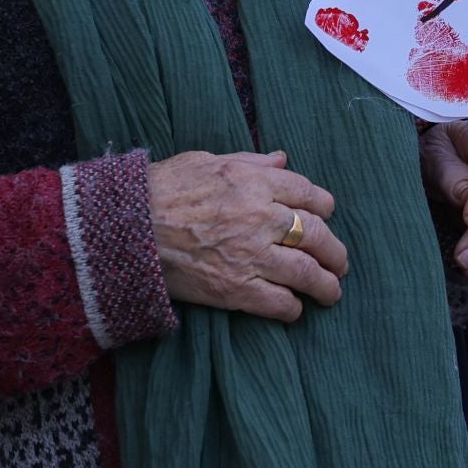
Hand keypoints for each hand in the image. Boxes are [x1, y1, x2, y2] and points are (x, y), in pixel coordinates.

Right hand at [148, 149, 349, 322]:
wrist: (128, 228)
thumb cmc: (162, 189)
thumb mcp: (206, 161)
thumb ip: (249, 162)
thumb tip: (281, 159)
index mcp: (254, 183)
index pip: (309, 194)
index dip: (324, 207)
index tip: (327, 215)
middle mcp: (260, 218)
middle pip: (318, 235)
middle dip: (335, 251)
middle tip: (339, 262)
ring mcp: (250, 255)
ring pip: (306, 272)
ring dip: (326, 285)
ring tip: (331, 292)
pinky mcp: (235, 289)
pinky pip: (279, 303)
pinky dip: (293, 308)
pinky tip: (295, 308)